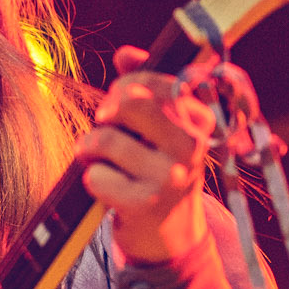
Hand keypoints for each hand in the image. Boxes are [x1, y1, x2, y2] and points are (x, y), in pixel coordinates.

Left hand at [78, 44, 213, 261]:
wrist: (170, 235)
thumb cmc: (159, 170)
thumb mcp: (163, 128)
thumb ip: (145, 86)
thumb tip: (126, 54)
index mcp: (200, 119)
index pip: (150, 80)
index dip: (123, 87)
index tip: (118, 103)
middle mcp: (191, 146)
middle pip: (129, 101)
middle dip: (106, 111)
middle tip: (103, 127)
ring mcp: (170, 177)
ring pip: (106, 138)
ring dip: (88, 148)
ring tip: (96, 158)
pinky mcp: (146, 204)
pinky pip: (96, 175)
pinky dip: (91, 179)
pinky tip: (106, 186)